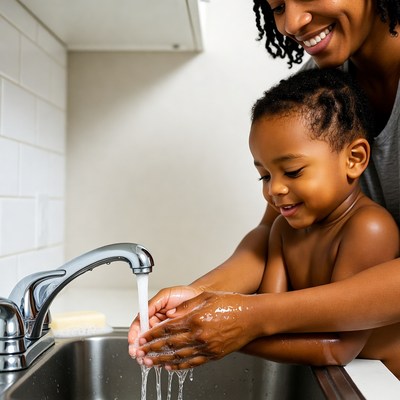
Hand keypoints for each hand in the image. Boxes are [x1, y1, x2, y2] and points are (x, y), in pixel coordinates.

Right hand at [128, 286, 201, 357]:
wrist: (199, 297)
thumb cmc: (183, 294)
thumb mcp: (165, 295)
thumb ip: (153, 304)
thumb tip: (142, 314)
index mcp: (152, 314)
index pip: (139, 325)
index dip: (134, 333)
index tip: (132, 341)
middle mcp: (157, 324)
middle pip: (143, 339)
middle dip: (138, 348)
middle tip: (137, 354)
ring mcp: (165, 333)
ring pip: (153, 346)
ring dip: (148, 354)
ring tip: (146, 360)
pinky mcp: (175, 339)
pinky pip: (166, 349)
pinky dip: (161, 356)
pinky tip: (159, 361)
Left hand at [135, 291, 257, 369]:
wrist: (253, 317)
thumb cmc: (232, 304)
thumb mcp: (206, 297)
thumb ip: (185, 307)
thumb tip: (169, 314)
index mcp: (196, 319)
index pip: (168, 328)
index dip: (153, 334)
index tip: (142, 337)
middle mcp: (199, 335)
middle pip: (170, 343)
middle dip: (152, 348)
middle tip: (140, 352)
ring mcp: (207, 347)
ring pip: (179, 356)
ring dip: (161, 359)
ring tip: (149, 362)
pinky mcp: (213, 355)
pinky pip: (192, 362)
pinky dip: (179, 366)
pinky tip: (170, 366)